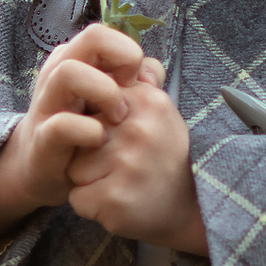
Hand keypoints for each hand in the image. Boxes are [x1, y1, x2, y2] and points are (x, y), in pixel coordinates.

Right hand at [0, 23, 148, 264]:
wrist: (42, 170)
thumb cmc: (84, 129)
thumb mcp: (112, 102)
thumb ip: (135, 83)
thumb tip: (153, 72)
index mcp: (77, 61)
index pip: (104, 33)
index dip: (127, 52)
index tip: (135, 83)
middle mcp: (58, 74)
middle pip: (91, 37)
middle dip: (121, 58)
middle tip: (131, 91)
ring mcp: (47, 104)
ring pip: (68, 72)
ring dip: (105, 92)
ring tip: (119, 117)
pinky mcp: (43, 138)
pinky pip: (61, 125)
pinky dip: (87, 131)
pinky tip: (100, 139)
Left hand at [65, 69, 209, 254]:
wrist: (191, 207)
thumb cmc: (166, 156)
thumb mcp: (160, 112)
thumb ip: (141, 83)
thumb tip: (132, 57)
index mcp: (147, 101)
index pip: (93, 102)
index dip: (99, 122)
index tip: (120, 134)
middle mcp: (138, 130)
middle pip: (80, 135)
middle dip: (91, 152)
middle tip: (123, 163)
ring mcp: (127, 166)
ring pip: (74, 168)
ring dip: (90, 180)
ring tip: (121, 182)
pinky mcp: (113, 199)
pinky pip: (77, 199)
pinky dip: (91, 205)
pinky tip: (117, 202)